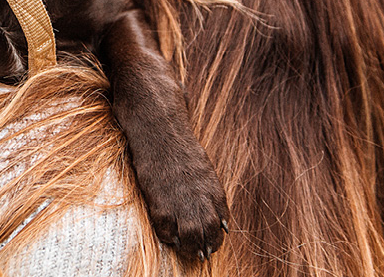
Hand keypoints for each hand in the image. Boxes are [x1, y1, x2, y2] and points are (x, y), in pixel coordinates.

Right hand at [135, 138, 229, 260]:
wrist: (160, 132)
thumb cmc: (181, 150)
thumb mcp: (205, 171)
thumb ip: (212, 195)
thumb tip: (222, 222)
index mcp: (214, 190)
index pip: (222, 222)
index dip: (217, 236)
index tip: (212, 241)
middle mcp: (200, 199)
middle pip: (208, 233)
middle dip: (206, 246)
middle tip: (201, 252)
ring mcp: (180, 201)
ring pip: (191, 236)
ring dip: (190, 247)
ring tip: (187, 249)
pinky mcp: (160, 201)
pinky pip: (166, 230)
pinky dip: (169, 237)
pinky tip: (169, 234)